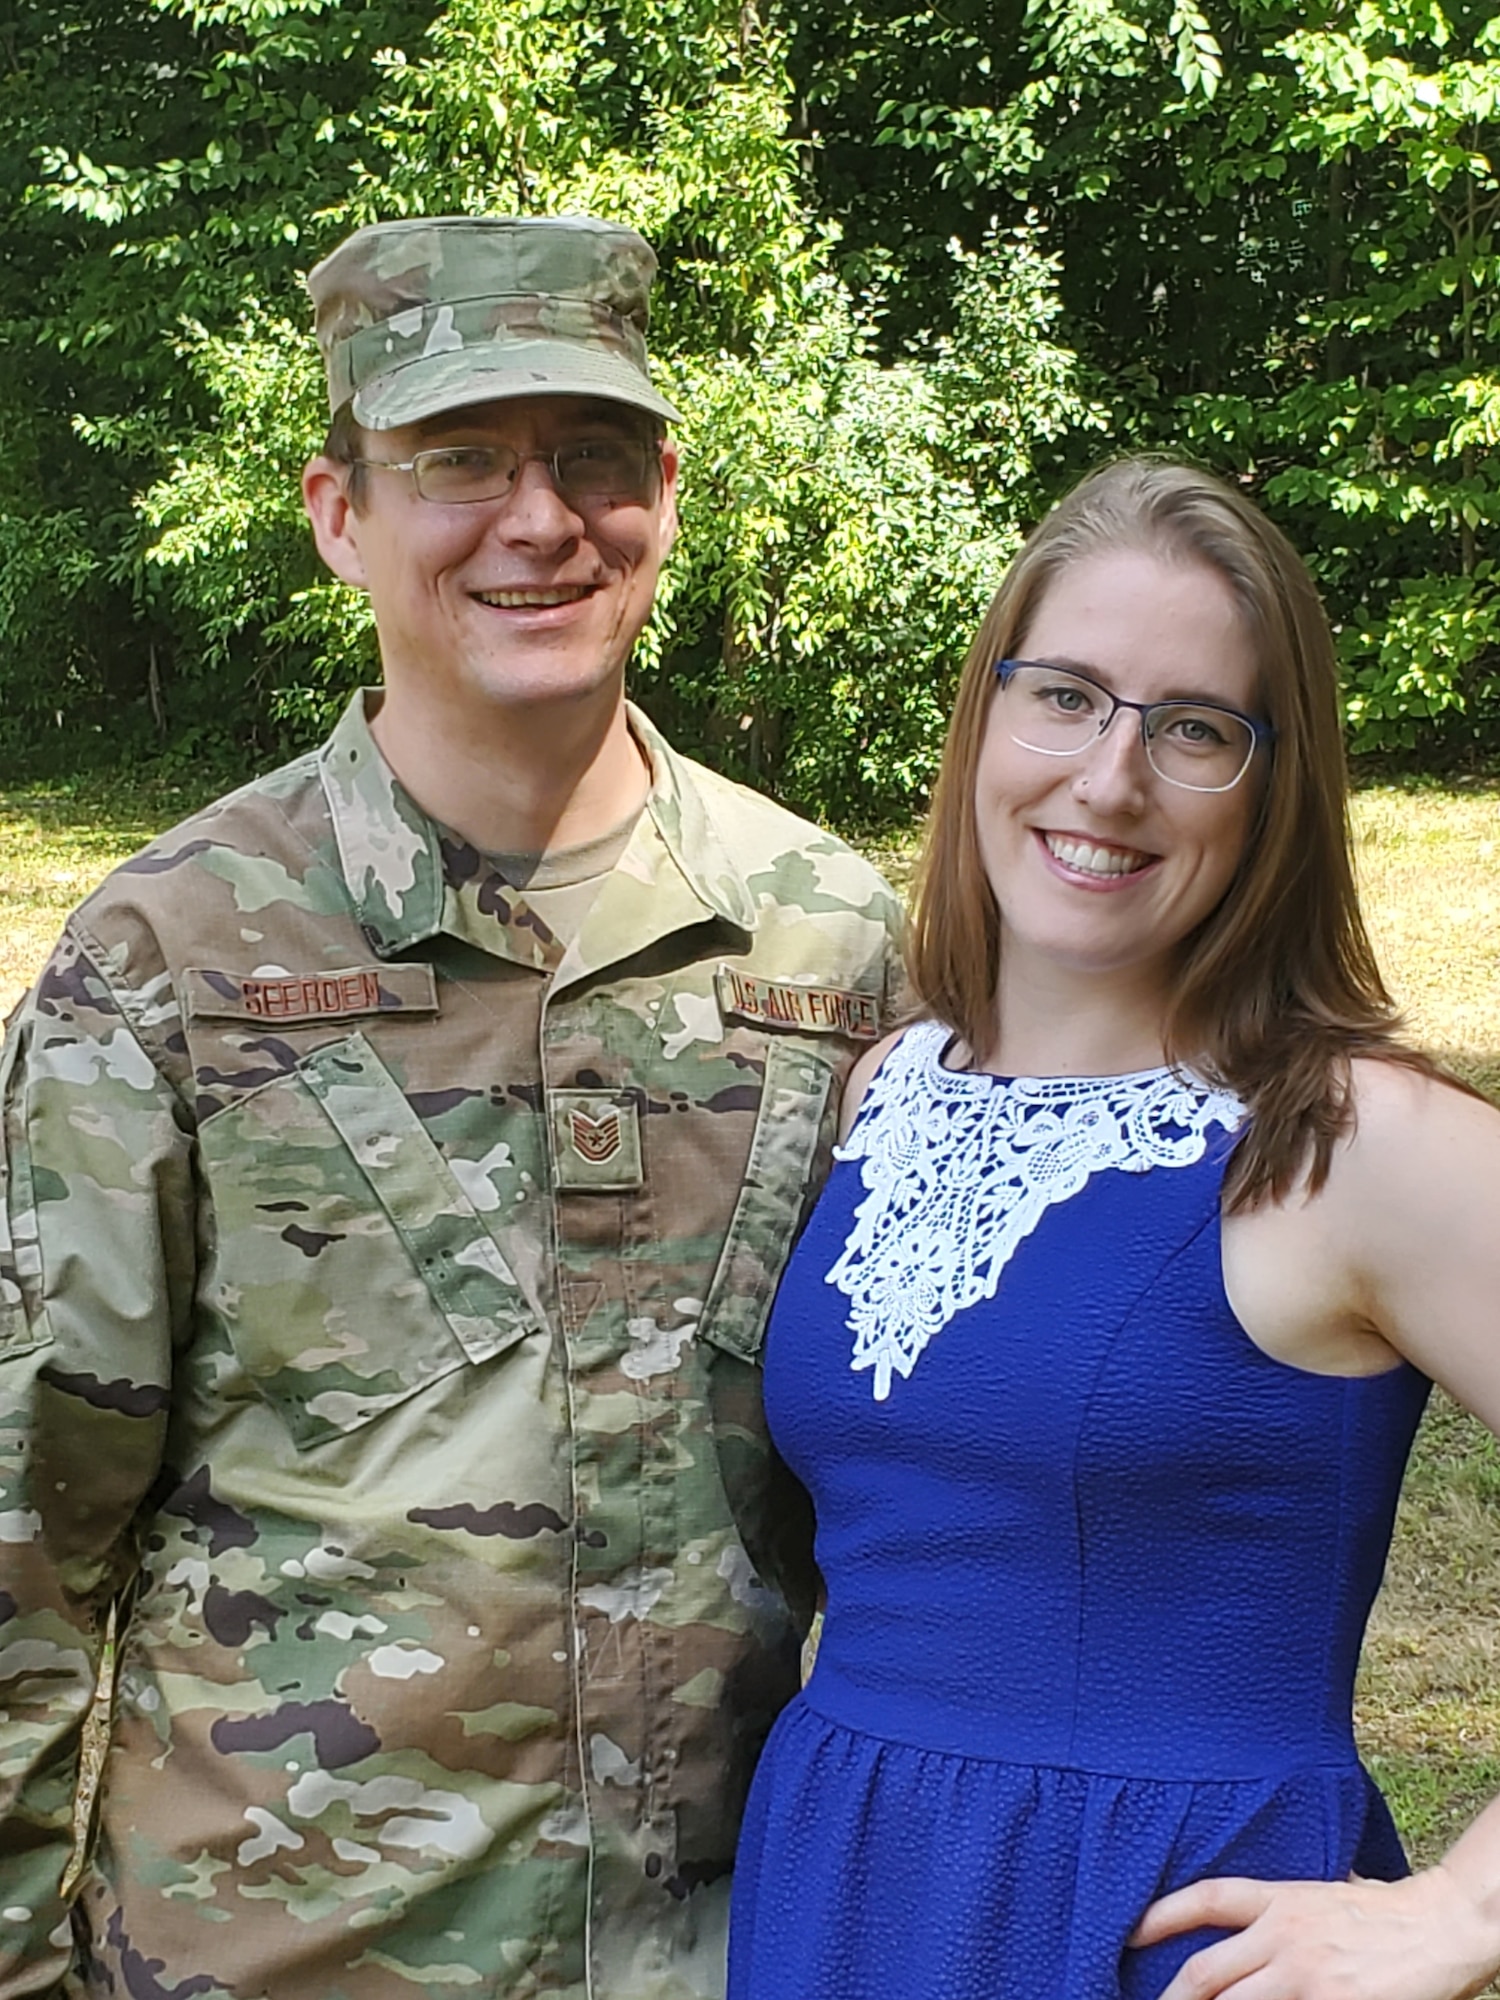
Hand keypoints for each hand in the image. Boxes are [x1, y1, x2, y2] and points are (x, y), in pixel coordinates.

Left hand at [1131, 1866, 1499, 1999]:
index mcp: (1282, 1900)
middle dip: (1172, 1997)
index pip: (1207, 1899)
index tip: (1130, 1930)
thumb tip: (1280, 1909)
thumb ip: (1298, 1903)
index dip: (1162, 1914)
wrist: (1442, 1926)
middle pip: (1206, 1971)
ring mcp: (1303, 1977)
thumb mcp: (1333, 1888)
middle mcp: (1283, 1936)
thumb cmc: (1393, 1909)